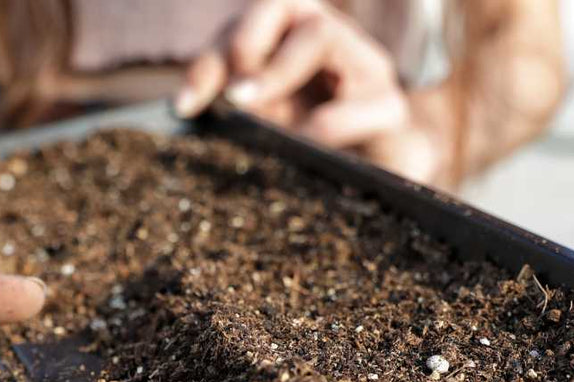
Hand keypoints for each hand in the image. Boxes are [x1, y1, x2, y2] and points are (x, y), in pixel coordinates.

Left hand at [175, 0, 443, 184]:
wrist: (374, 174)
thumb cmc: (312, 140)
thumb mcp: (264, 121)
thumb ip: (232, 107)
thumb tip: (188, 111)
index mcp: (291, 33)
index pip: (243, 25)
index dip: (209, 61)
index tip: (184, 108)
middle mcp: (329, 35)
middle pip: (284, 4)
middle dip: (245, 48)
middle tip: (231, 97)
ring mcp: (364, 65)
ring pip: (322, 35)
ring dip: (279, 73)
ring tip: (256, 114)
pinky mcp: (389, 106)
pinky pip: (359, 104)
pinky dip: (326, 124)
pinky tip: (304, 145)